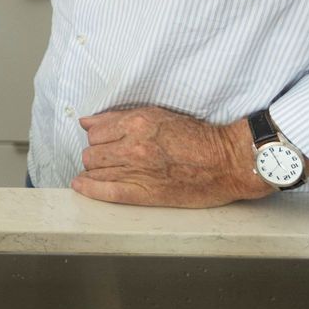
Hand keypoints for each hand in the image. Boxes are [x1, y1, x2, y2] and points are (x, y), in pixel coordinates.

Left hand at [72, 107, 270, 207]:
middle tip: (109, 159)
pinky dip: (90, 189)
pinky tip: (80, 186)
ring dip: (95, 171)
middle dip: (96, 156)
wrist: (228, 162)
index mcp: (137, 123)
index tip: (104, 143)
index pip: (94, 132)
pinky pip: (107, 191)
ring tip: (102, 173)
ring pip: (95, 170)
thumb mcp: (157, 115)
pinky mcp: (146, 192)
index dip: (97, 138)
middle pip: (92, 152)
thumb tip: (86, 122)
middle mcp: (133, 145)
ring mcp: (138, 169)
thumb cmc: (198, 137)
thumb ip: (119, 118)